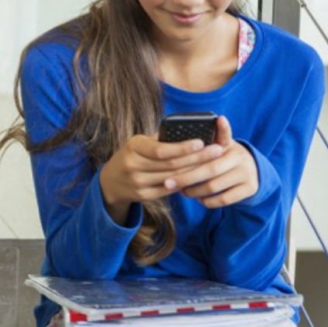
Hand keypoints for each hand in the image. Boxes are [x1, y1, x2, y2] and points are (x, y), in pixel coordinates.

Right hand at [99, 132, 223, 220]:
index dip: (183, 147)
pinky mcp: (143, 196)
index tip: (202, 142)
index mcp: (133, 147)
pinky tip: (198, 177)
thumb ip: (159, 138)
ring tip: (212, 163)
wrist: (110, 181)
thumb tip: (188, 130)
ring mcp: (137, 182)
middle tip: (216, 151)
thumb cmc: (131, 155)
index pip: (161, 149)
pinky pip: (169, 190)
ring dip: (195, 171)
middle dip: (197, 158)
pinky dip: (185, 183)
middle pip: (171, 164)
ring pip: (173, 178)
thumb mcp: (139, 143)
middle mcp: (133, 165)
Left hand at [164, 116, 258, 207]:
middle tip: (168, 183)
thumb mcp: (216, 147)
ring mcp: (247, 173)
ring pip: (214, 186)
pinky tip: (199, 199)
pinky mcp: (250, 188)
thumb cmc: (221, 159)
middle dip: (185, 177)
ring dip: (194, 191)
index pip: (225, 135)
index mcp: (229, 144)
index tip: (220, 119)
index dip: (223, 128)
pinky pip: (224, 199)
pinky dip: (208, 201)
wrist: (250, 173)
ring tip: (182, 191)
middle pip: (210, 168)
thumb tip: (171, 140)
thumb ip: (201, 143)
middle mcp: (240, 157)